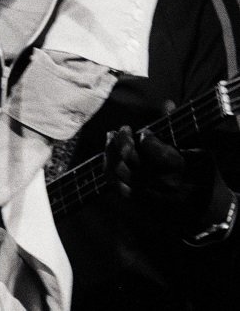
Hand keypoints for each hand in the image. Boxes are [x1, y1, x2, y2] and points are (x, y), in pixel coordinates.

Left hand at [105, 103, 227, 233]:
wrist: (206, 210)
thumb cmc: (204, 175)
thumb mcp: (198, 150)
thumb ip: (178, 128)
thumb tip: (167, 103)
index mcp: (179, 168)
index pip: (152, 149)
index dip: (145, 137)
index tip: (146, 132)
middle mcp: (161, 182)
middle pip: (130, 159)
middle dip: (123, 140)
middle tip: (124, 129)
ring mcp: (147, 193)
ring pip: (118, 171)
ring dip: (111, 151)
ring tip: (112, 137)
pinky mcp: (138, 201)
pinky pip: (115, 184)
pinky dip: (108, 167)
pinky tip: (109, 154)